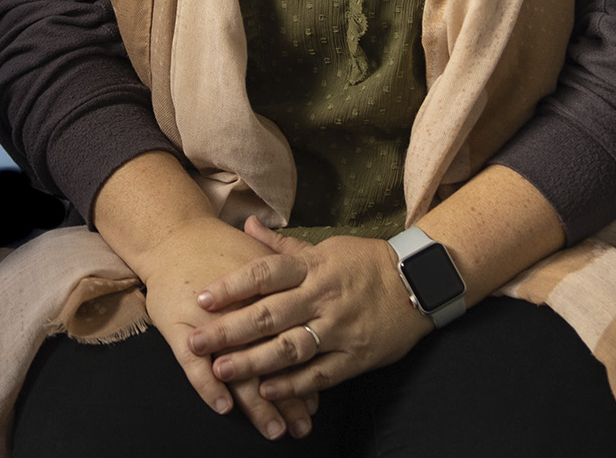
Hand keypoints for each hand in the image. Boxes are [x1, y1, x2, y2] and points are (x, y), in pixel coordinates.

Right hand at [132, 215, 320, 439]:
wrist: (174, 238)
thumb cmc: (219, 250)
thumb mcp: (260, 262)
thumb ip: (288, 288)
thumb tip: (315, 318)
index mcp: (265, 298)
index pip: (291, 344)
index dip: (305, 375)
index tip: (316, 404)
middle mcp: (242, 313)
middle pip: (271, 363)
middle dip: (288, 400)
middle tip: (301, 428)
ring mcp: (211, 324)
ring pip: (238, 372)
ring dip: (257, 405)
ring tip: (274, 430)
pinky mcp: (182, 330)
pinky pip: (194, 366)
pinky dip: (209, 388)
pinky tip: (223, 407)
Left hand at [187, 216, 431, 401]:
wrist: (419, 283)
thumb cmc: (365, 262)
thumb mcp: (326, 247)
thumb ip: (283, 245)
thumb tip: (248, 224)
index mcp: (313, 268)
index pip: (266, 273)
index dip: (233, 285)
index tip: (202, 297)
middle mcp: (322, 298)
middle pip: (270, 315)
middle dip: (230, 330)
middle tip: (196, 342)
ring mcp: (339, 330)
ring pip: (290, 348)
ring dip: (254, 362)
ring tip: (221, 372)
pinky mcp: (355, 358)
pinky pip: (319, 375)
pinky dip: (292, 384)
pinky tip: (265, 391)